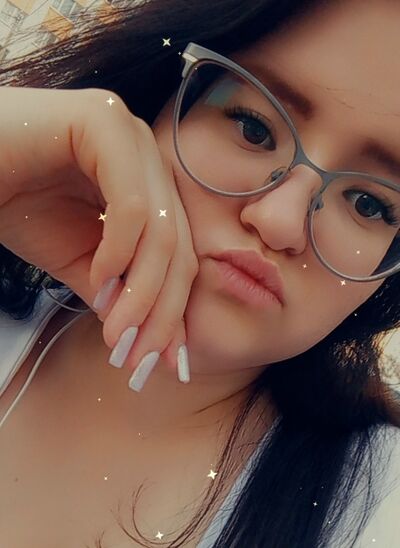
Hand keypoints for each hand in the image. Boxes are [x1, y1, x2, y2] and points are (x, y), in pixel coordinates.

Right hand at [0, 86, 198, 379]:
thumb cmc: (14, 202)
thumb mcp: (79, 260)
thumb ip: (118, 292)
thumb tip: (153, 340)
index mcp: (148, 182)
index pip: (178, 252)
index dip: (174, 310)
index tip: (162, 359)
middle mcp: (147, 155)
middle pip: (177, 246)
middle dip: (162, 312)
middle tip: (139, 358)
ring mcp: (130, 135)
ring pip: (160, 231)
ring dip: (142, 294)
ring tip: (118, 334)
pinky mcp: (104, 122)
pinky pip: (131, 206)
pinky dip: (119, 251)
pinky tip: (99, 277)